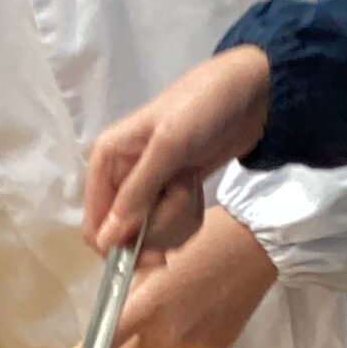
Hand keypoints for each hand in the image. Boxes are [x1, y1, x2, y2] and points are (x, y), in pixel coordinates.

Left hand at [43, 207, 275, 347]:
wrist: (254, 245)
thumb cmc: (202, 238)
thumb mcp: (156, 259)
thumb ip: (133, 289)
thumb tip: (118, 308)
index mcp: (147, 306)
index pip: (103, 342)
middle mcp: (166, 334)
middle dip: (118, 345)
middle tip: (127, 321)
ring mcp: (191, 346)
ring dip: (148, 347)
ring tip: (167, 315)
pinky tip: (187, 328)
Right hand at [83, 47, 273, 257]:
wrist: (251, 93)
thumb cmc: (202, 108)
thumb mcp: (168, 146)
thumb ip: (137, 193)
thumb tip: (105, 239)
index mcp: (106, 159)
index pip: (95, 222)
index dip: (120, 245)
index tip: (153, 254)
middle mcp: (121, 176)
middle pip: (126, 233)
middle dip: (159, 225)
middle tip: (183, 198)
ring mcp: (149, 187)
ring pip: (151, 232)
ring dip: (177, 219)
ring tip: (192, 187)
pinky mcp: (171, 193)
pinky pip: (170, 225)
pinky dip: (187, 215)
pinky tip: (196, 189)